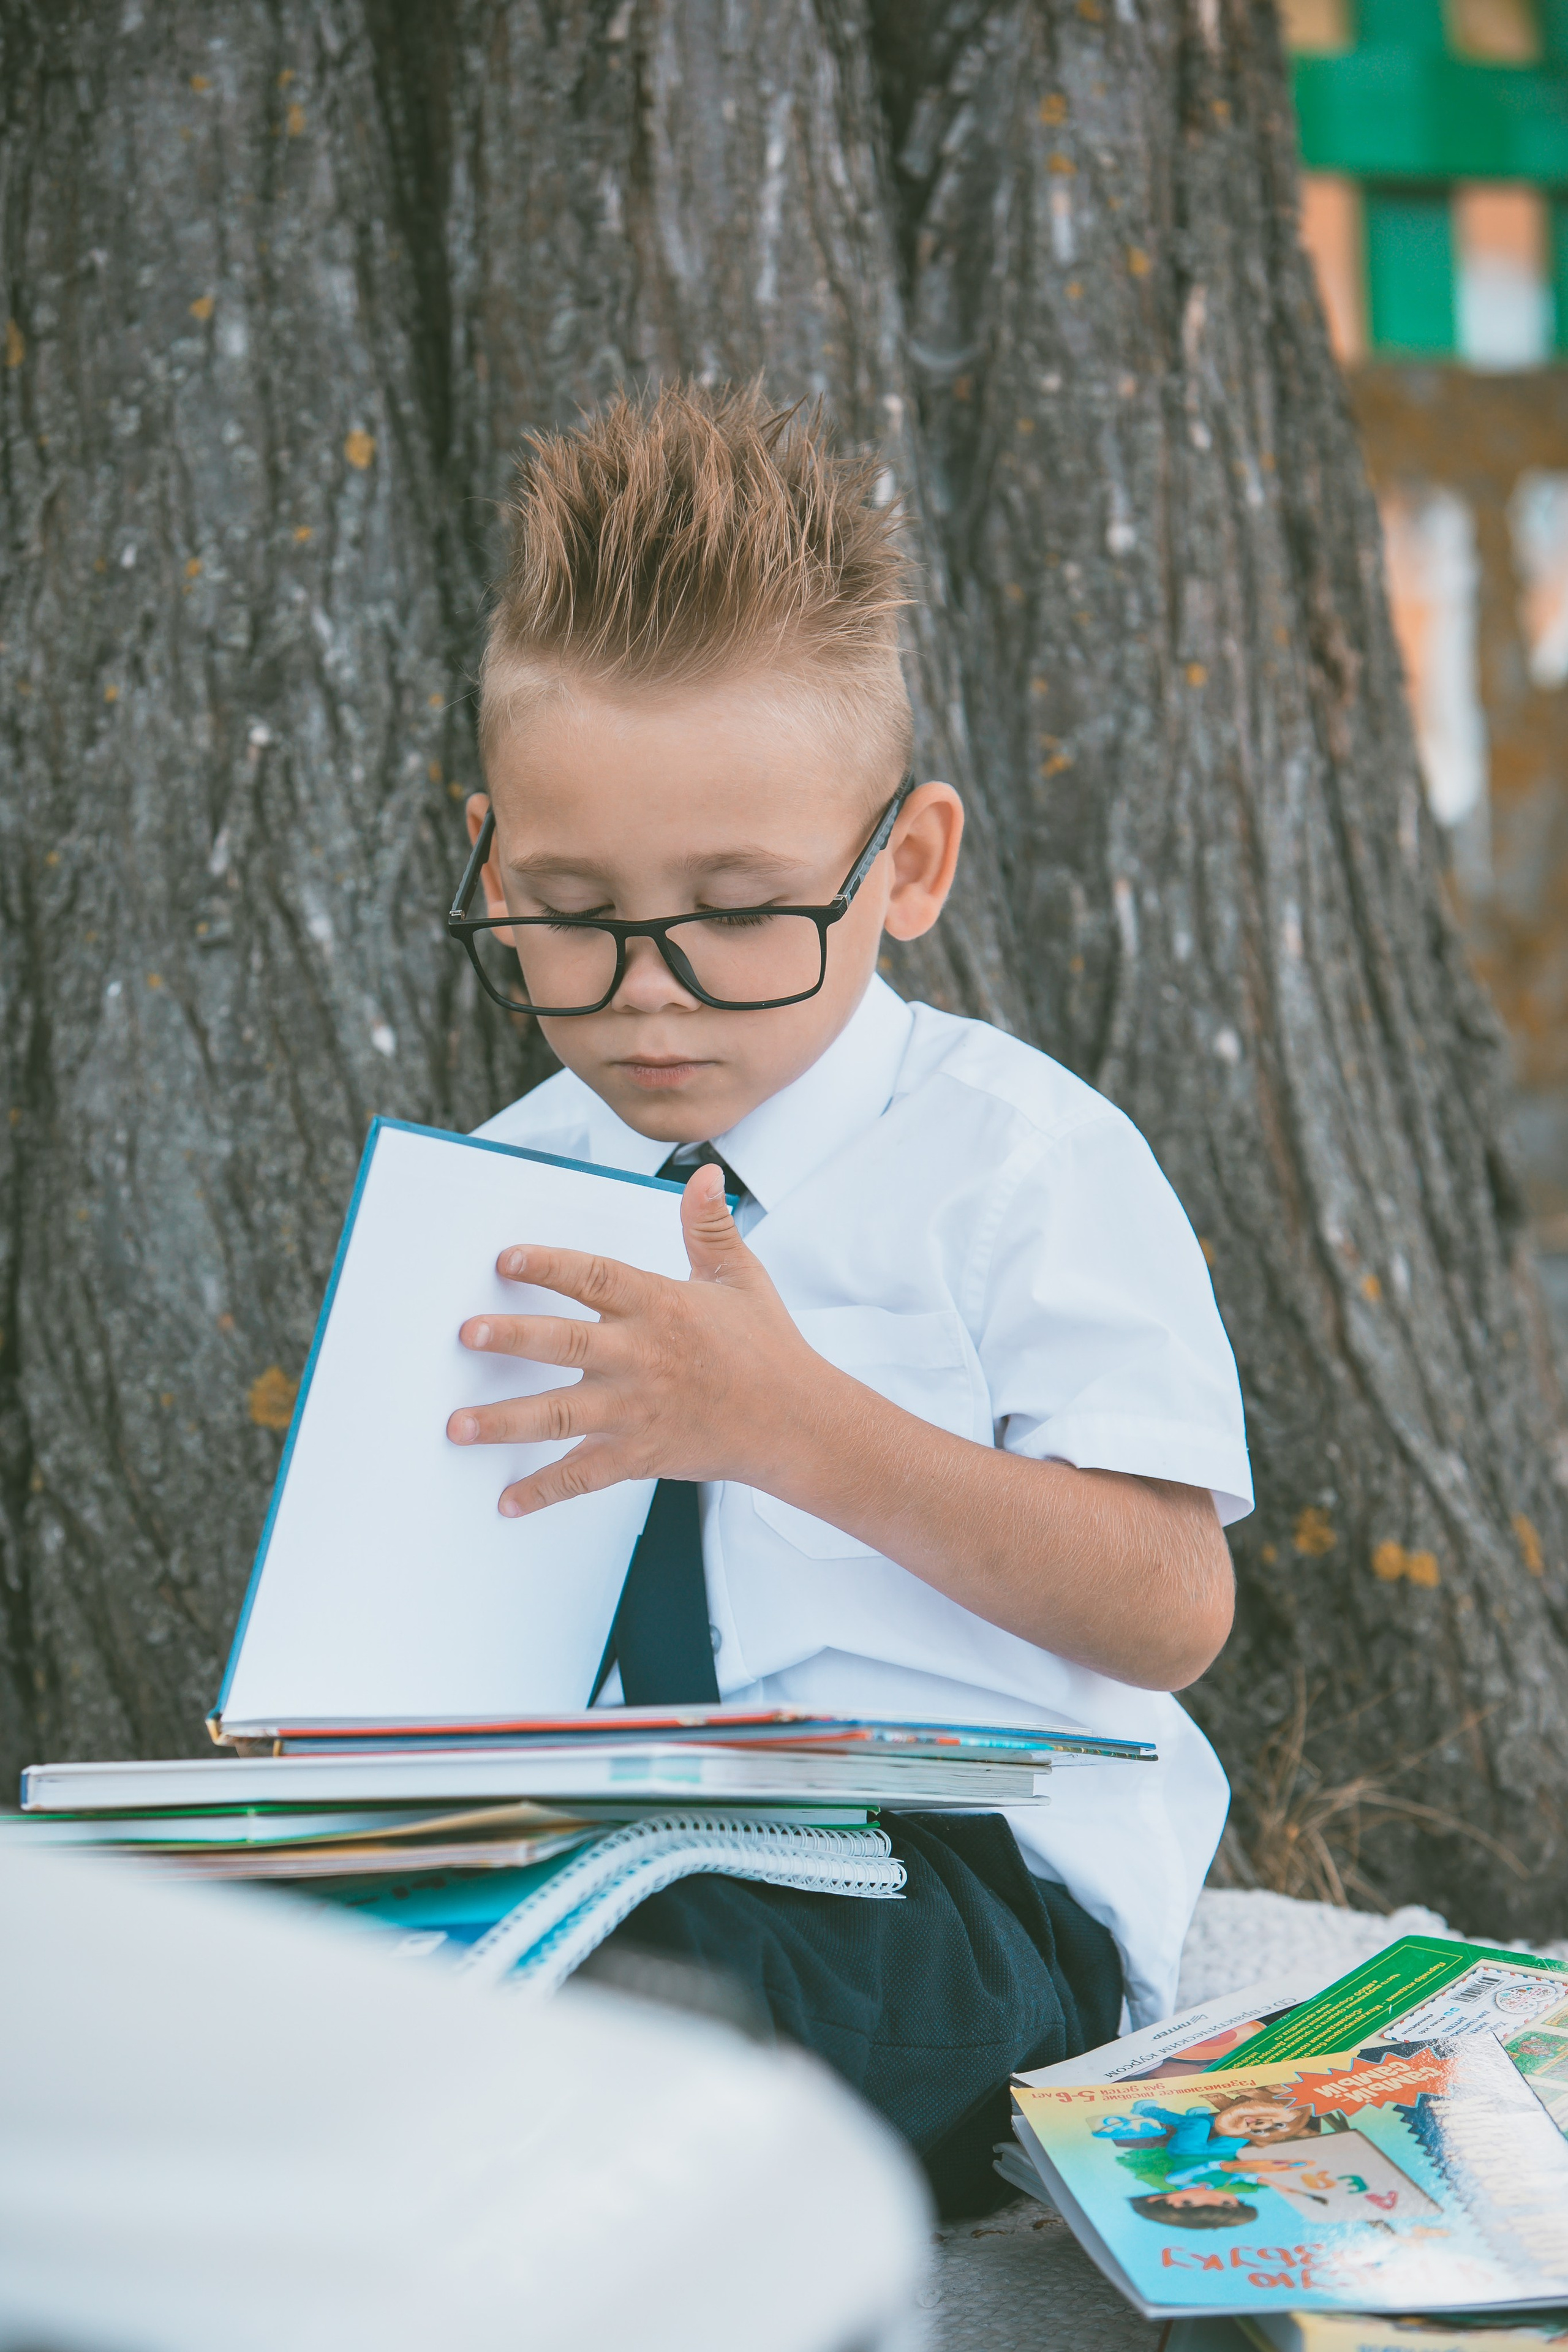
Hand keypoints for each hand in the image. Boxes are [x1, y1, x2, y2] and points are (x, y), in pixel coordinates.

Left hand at [446, 1165, 821, 1514]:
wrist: (797, 1423)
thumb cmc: (767, 1347)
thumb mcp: (740, 1277)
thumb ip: (708, 1226)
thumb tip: (701, 1174)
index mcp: (661, 1308)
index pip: (596, 1278)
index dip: (550, 1265)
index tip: (506, 1258)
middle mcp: (642, 1358)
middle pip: (566, 1344)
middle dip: (513, 1337)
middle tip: (466, 1334)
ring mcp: (636, 1411)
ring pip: (561, 1415)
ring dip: (506, 1421)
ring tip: (456, 1425)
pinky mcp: (639, 1455)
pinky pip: (584, 1476)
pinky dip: (544, 1491)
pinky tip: (506, 1501)